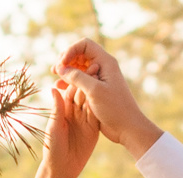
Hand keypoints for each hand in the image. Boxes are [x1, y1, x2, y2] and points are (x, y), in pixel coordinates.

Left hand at [45, 78, 98, 177]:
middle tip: (95, 70)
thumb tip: (54, 88)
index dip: (76, 82)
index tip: (81, 69)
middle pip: (83, 94)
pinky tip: (107, 98)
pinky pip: (98, 116)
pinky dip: (101, 107)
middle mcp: (74, 112)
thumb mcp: (54, 126)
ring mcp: (85, 120)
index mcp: (63, 109)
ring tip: (103, 80)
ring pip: (91, 103)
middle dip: (88, 83)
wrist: (63, 168)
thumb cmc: (53, 147)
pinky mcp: (94, 129)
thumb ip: (57, 108)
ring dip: (96, 92)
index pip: (70, 92)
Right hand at [58, 38, 162, 156]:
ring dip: (66, 72)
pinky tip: (60, 88)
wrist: (127, 128)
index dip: (70, 51)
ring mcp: (99, 78)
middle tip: (54, 71)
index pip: (84, 45)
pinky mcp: (96, 90)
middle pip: (79, 54)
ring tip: (56, 80)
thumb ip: (77, 77)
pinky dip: (70, 82)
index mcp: (105, 62)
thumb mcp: (94, 90)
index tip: (61, 64)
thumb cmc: (115, 108)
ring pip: (78, 68)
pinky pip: (80, 80)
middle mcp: (102, 67)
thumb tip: (61, 68)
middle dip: (66, 60)